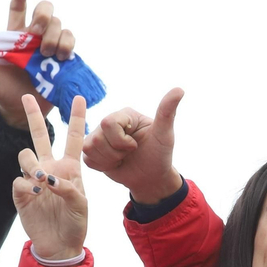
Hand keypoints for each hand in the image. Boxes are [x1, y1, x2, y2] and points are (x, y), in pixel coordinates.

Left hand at [0, 0, 75, 123]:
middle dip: (43, 14)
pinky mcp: (64, 57)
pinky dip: (67, 45)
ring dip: (54, 36)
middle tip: (37, 31)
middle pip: (45, 9)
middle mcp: (35, 37)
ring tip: (47, 54)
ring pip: (59, 24)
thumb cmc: (4, 90)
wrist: (24, 110)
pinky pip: (70, 40)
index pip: (17, 9)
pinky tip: (61, 58)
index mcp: (15, 36)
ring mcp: (51, 45)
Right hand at [13, 94, 88, 260]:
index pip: (74, 137)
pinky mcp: (21, 193)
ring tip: (42, 180)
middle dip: (33, 115)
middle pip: (40, 135)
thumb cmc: (75, 223)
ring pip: (25, 154)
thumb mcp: (81, 205)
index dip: (77, 118)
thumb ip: (68, 187)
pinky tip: (35, 195)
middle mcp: (50, 168)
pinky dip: (26, 185)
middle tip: (27, 96)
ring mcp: (34, 180)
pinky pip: (18, 179)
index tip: (79, 97)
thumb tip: (47, 178)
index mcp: (70, 167)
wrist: (60, 245)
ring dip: (32, 163)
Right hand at [82, 87, 184, 203]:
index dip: (121, 141)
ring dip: (109, 160)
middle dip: (116, 152)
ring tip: (122, 158)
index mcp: (124, 115)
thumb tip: (179, 89)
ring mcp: (99, 136)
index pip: (108, 123)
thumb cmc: (159, 155)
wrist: (151, 178)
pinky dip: (102, 166)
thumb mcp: (164, 134)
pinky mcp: (92, 151)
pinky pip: (86, 158)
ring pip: (89, 148)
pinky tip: (115, 164)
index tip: (135, 145)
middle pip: (97, 137)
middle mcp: (109, 122)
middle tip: (129, 153)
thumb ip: (167, 111)